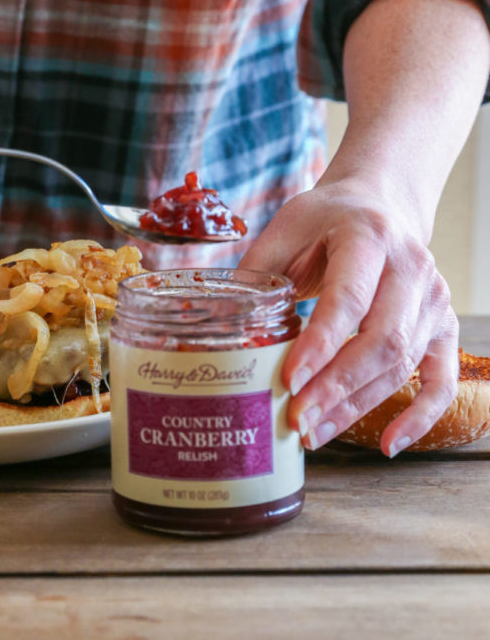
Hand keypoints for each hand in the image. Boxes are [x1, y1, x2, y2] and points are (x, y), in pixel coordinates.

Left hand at [238, 176, 457, 456]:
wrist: (378, 205)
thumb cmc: (323, 221)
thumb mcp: (284, 230)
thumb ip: (254, 273)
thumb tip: (208, 322)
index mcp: (367, 236)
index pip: (348, 298)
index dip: (320, 344)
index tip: (289, 382)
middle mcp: (411, 266)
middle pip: (381, 338)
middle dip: (335, 386)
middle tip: (295, 419)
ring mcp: (433, 298)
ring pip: (403, 363)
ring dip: (357, 405)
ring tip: (312, 432)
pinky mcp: (442, 324)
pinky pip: (440, 377)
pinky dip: (421, 416)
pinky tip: (386, 444)